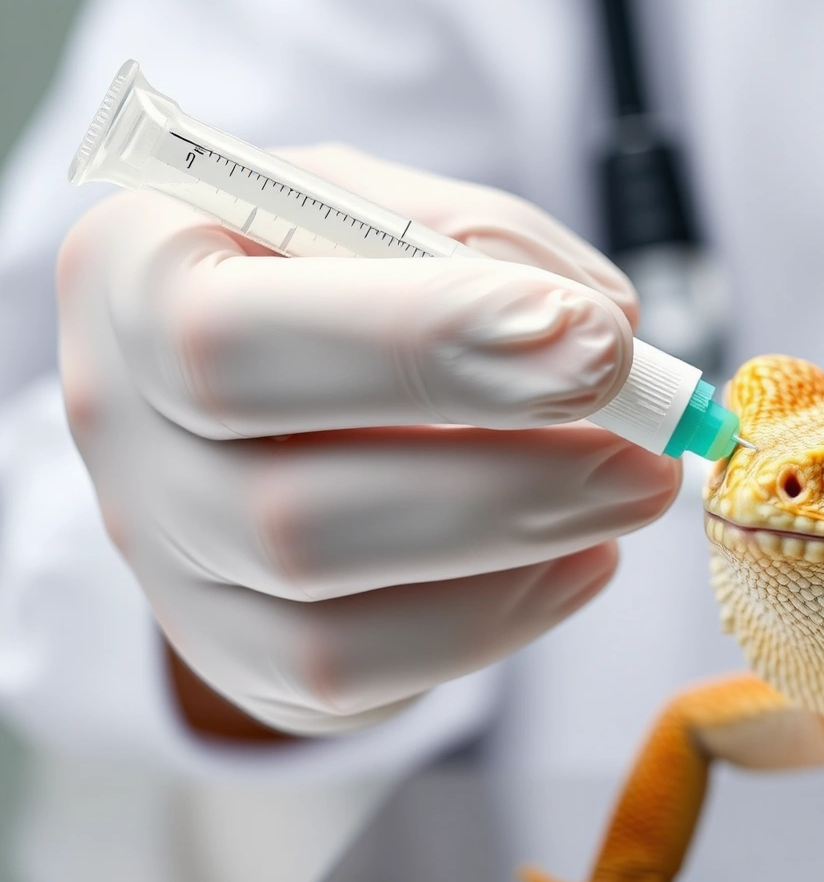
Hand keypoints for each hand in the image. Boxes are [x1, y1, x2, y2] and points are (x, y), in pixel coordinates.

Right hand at [59, 145, 680, 734]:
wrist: (267, 370)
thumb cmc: (333, 267)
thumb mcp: (392, 205)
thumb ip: (489, 244)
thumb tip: (604, 332)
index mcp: (132, 279)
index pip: (240, 341)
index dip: (427, 345)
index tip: (596, 342)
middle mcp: (117, 432)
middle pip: (288, 512)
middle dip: (504, 481)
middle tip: (647, 451)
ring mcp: (166, 560)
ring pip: (328, 613)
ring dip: (516, 553)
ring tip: (631, 490)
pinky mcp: (237, 651)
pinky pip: (360, 676)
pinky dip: (497, 621)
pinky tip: (579, 557)